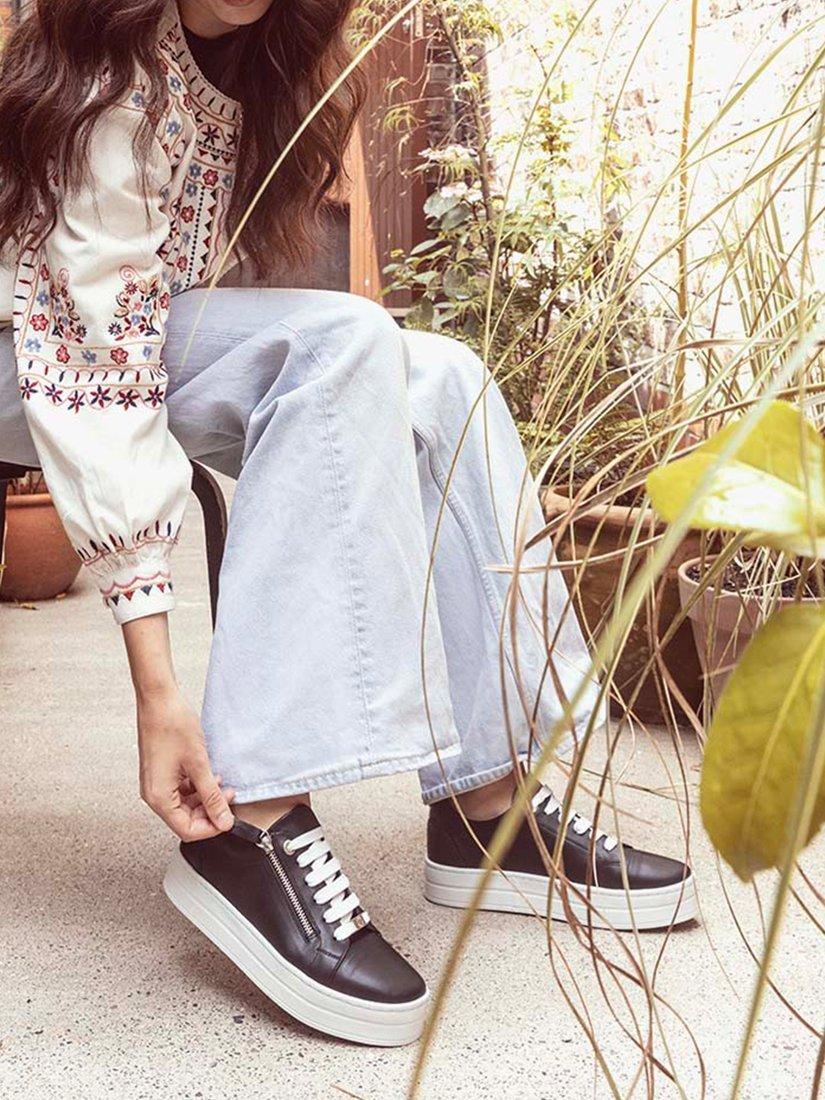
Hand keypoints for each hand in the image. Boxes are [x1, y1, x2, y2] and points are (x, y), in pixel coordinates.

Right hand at [137, 685, 234, 840]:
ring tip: (222, 785)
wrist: (159, 700)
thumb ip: (212, 795)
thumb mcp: (199, 764)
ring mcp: (157, 784)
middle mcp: (154, 794)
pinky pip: (182, 790)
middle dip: (210, 811)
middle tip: (229, 797)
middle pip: (186, 819)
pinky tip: (211, 776)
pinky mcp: (162, 773)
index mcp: (159, 797)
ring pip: (186, 805)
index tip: (229, 819)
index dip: (211, 827)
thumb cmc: (172, 726)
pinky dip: (198, 787)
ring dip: (206, 798)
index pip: (187, 830)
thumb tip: (223, 820)